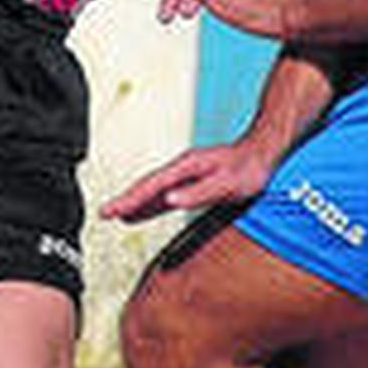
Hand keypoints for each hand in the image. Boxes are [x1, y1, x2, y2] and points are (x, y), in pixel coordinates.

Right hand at [99, 141, 273, 222]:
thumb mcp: (227, 184)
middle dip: (125, 201)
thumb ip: (198, 193)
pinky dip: (151, 204)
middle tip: (103, 215)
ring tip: (118, 216)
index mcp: (185, 168)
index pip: (150, 186)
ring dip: (135, 203)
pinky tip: (144, 212)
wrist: (264, 150)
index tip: (110, 212)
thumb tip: (169, 201)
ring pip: (154, 191)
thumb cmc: (249, 168)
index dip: (129, 200)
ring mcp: (187, 175)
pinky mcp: (193, 182)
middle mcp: (182, 169)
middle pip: (146, 187)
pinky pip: (166, 194)